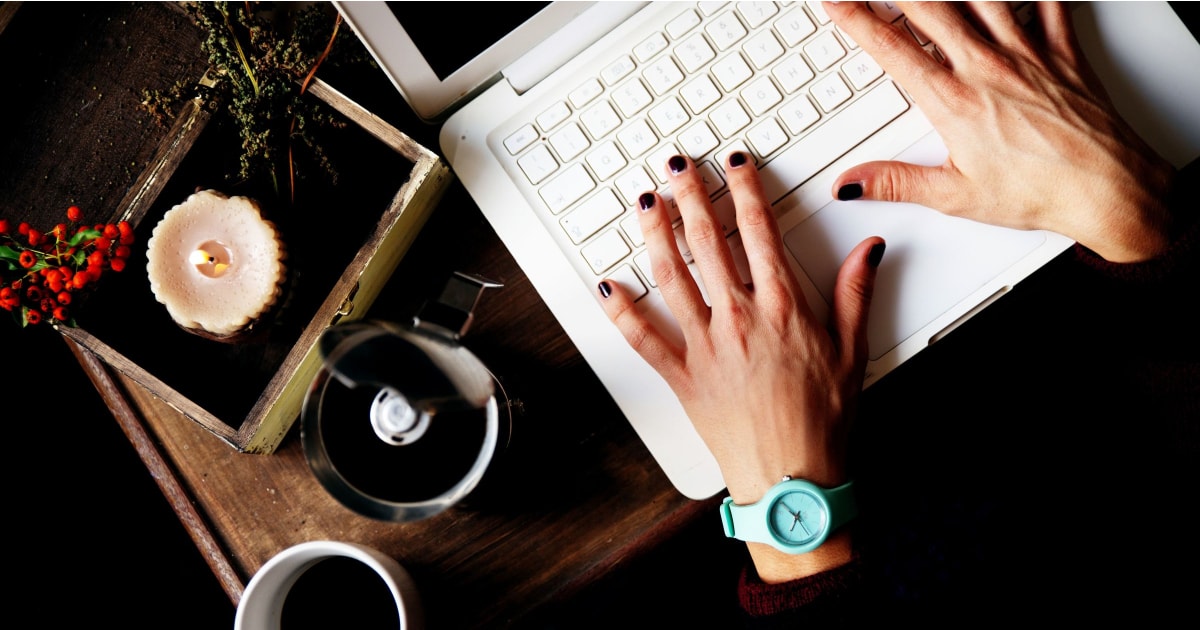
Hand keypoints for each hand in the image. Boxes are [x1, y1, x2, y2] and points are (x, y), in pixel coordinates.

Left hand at [598, 152, 883, 580]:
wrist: (791, 478)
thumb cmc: (822, 423)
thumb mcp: (852, 353)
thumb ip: (855, 294)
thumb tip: (868, 249)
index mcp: (781, 308)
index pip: (759, 231)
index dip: (744, 189)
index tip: (735, 163)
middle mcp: (738, 319)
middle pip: (708, 242)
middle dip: (690, 196)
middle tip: (677, 166)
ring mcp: (705, 346)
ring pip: (671, 277)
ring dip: (655, 235)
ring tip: (643, 202)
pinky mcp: (682, 376)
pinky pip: (644, 339)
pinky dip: (622, 312)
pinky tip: (607, 286)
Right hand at [825, 1, 1175, 262]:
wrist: (1105, 189)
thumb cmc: (1040, 191)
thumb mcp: (955, 195)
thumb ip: (896, 182)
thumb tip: (852, 182)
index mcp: (953, 102)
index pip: (891, 50)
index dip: (857, 20)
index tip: (836, 2)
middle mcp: (986, 68)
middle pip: (930, 8)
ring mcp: (1026, 53)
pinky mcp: (1062, 52)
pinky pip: (1046, 3)